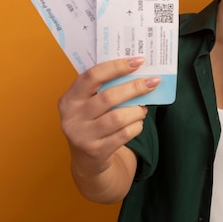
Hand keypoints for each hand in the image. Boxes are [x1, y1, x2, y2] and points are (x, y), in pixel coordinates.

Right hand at [58, 57, 160, 176]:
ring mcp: (82, 136)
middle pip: (109, 97)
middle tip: (153, 82)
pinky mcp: (96, 151)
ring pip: (118, 117)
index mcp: (69, 99)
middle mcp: (72, 117)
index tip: (138, 61)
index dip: (117, 67)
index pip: (92, 76)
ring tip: (143, 108)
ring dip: (137, 110)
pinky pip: (124, 134)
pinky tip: (138, 123)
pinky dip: (136, 126)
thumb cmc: (92, 123)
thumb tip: (138, 71)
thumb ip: (104, 89)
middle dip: (135, 87)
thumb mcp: (88, 105)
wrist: (87, 160)